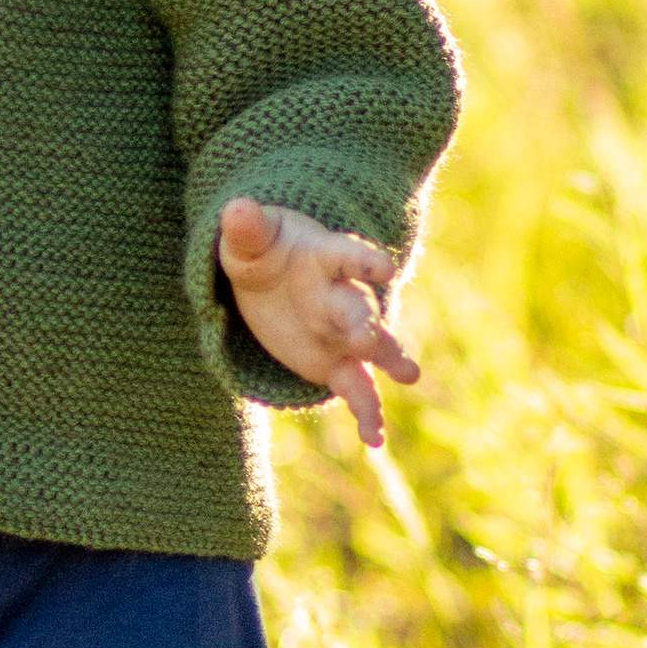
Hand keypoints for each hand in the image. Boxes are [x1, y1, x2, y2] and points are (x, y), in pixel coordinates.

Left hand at [217, 196, 419, 445]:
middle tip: (369, 338)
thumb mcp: (250, 239)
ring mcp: (343, 333)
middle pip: (359, 308)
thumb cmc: (264, 252)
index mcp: (326, 258)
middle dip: (365, 323)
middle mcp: (342, 295)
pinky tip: (374, 440)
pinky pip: (357, 389)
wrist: (272, 281)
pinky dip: (367, 414)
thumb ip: (246, 228)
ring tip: (409, 374)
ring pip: (372, 349)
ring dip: (387, 360)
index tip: (385, 268)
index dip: (366, 260)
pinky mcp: (336, 364)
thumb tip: (237, 207)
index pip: (349, 255)